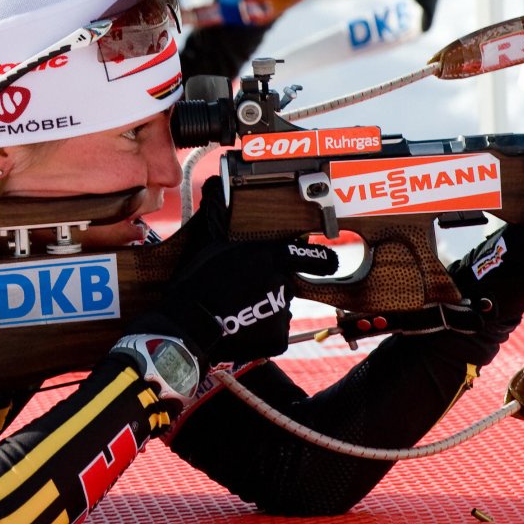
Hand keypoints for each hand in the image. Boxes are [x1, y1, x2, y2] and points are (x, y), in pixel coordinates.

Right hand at [137, 181, 339, 364]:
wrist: (192, 322)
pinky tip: (241, 327)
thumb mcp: (212, 244)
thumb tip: (217, 185)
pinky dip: (261, 331)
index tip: (330, 262)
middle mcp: (282, 284)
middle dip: (269, 286)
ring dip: (263, 308)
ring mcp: (282, 312)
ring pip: (277, 307)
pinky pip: (273, 332)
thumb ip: (226, 222)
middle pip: (284, 283)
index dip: (322, 260)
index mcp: (270, 258)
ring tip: (236, 311)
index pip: (309, 257)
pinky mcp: (278, 338)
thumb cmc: (200, 280)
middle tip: (240, 292)